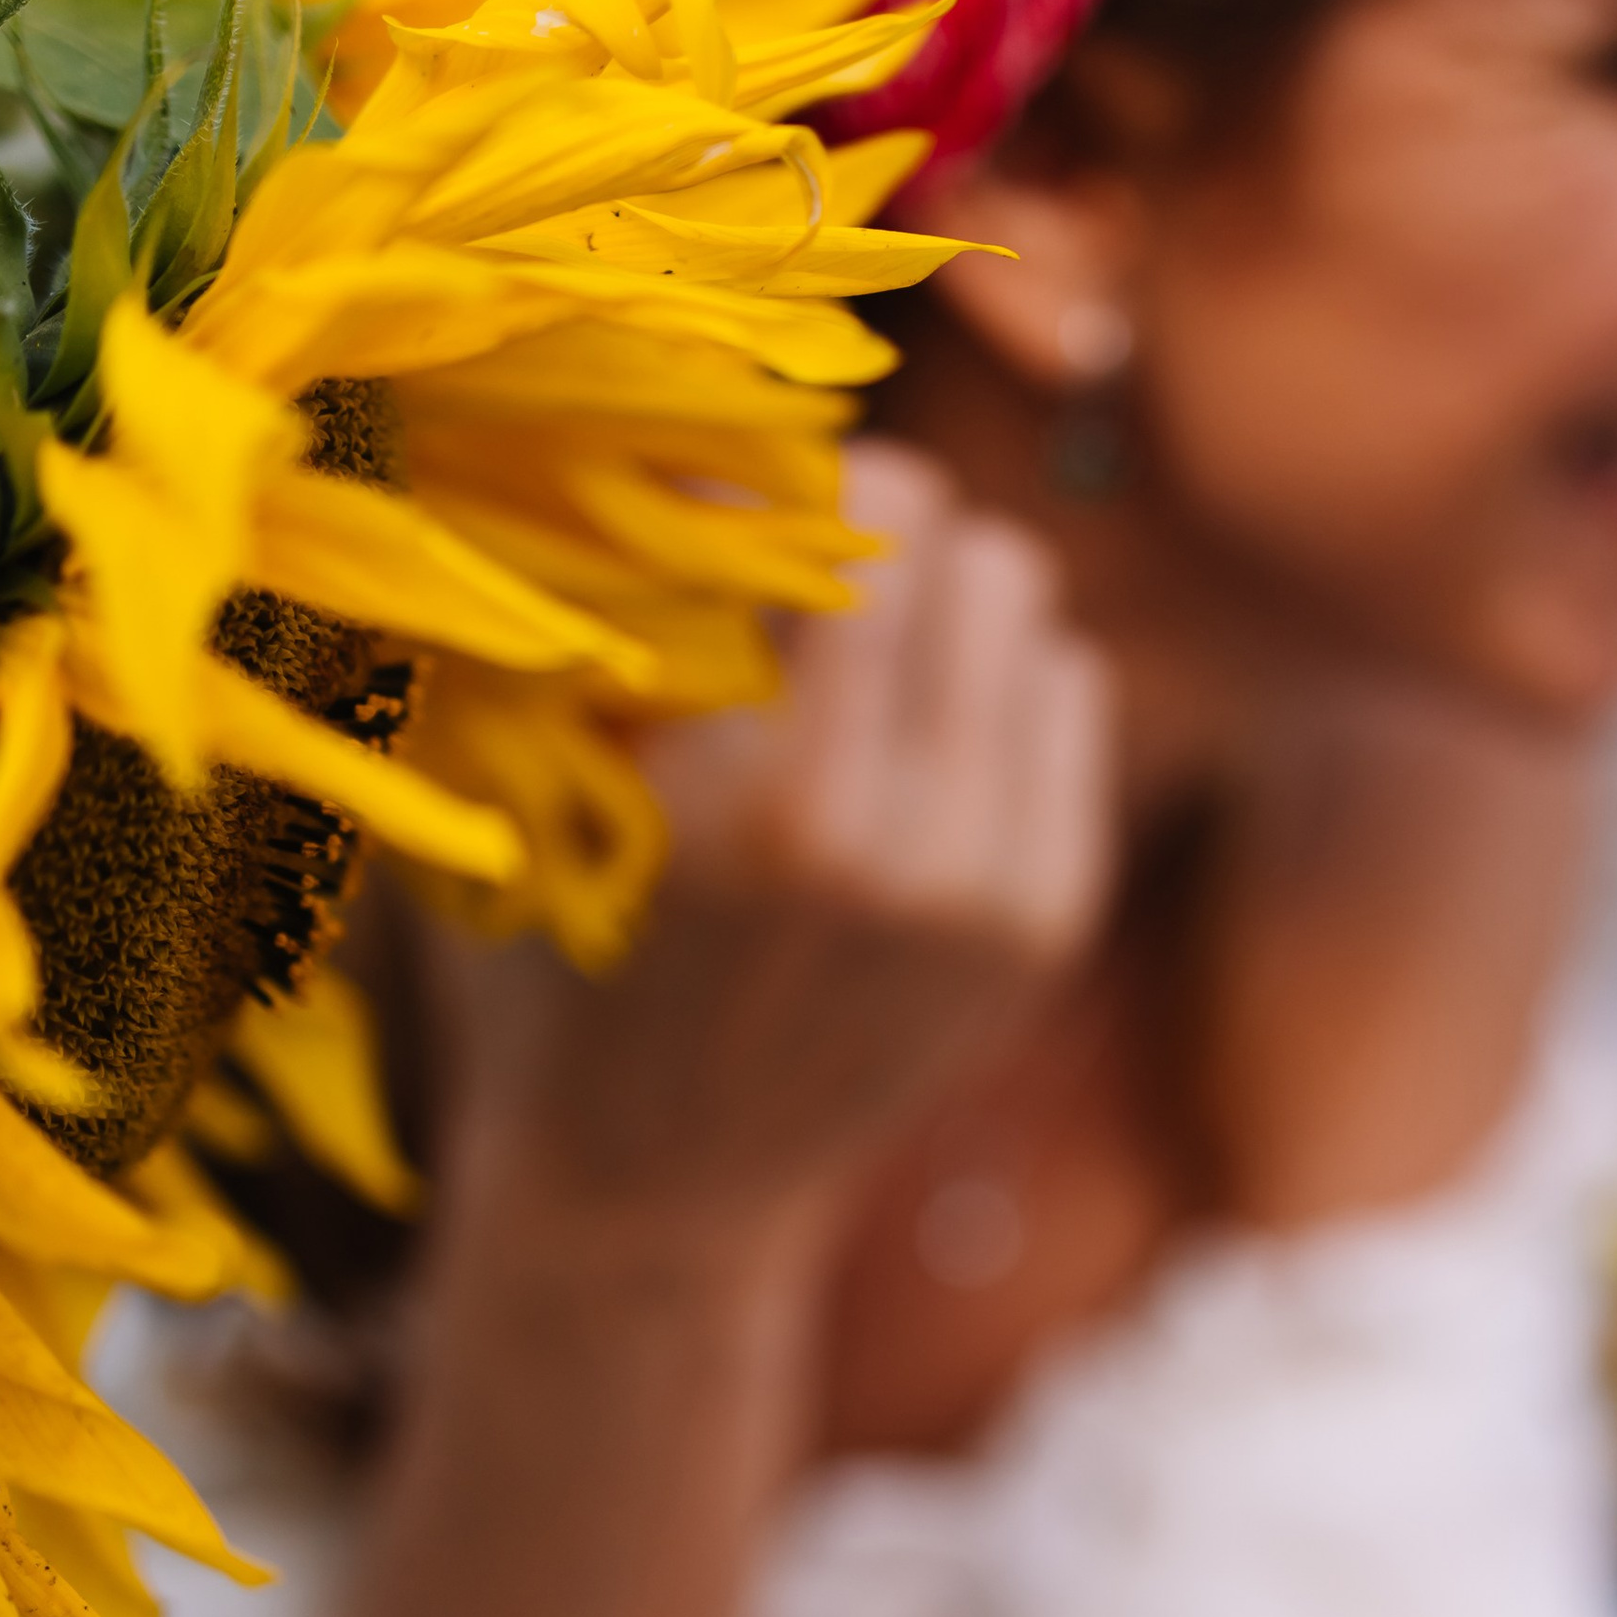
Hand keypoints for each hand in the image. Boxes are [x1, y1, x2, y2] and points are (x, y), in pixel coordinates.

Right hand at [455, 446, 1115, 1223]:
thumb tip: (709, 426)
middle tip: (816, 571)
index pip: (857, 529)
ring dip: (948, 607)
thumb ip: (617, 620)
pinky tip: (915, 737)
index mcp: (759, 809)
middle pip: (970, 549)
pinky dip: (1000, 688)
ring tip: (863, 660)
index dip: (808, 484)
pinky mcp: (1049, 919)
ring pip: (1032, 614)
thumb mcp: (546, 787)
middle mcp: (896, 852)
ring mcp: (991, 894)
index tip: (753, 508)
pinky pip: (1071, 697)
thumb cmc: (557, 954)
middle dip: (888, 536)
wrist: (653, 1189)